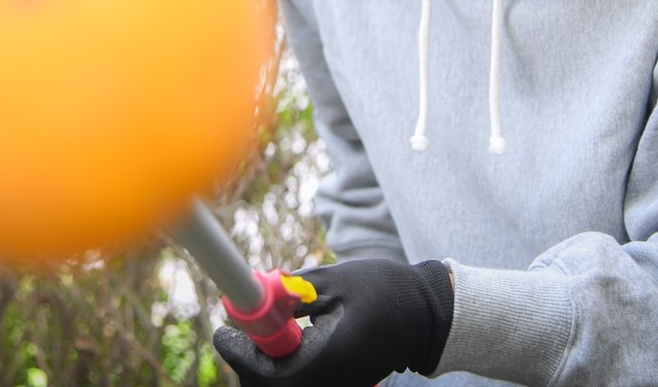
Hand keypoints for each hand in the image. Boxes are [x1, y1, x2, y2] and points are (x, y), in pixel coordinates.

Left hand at [212, 259, 452, 386]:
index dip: (241, 358)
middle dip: (250, 367)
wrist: (430, 317)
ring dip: (267, 371)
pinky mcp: (344, 386)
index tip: (227, 333)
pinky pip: (302, 385)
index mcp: (332, 358)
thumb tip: (256, 292)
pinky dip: (286, 372)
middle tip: (239, 336)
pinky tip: (286, 346)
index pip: (271, 378)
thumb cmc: (389, 291)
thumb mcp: (338, 281)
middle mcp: (334, 382)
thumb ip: (295, 290)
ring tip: (262, 337)